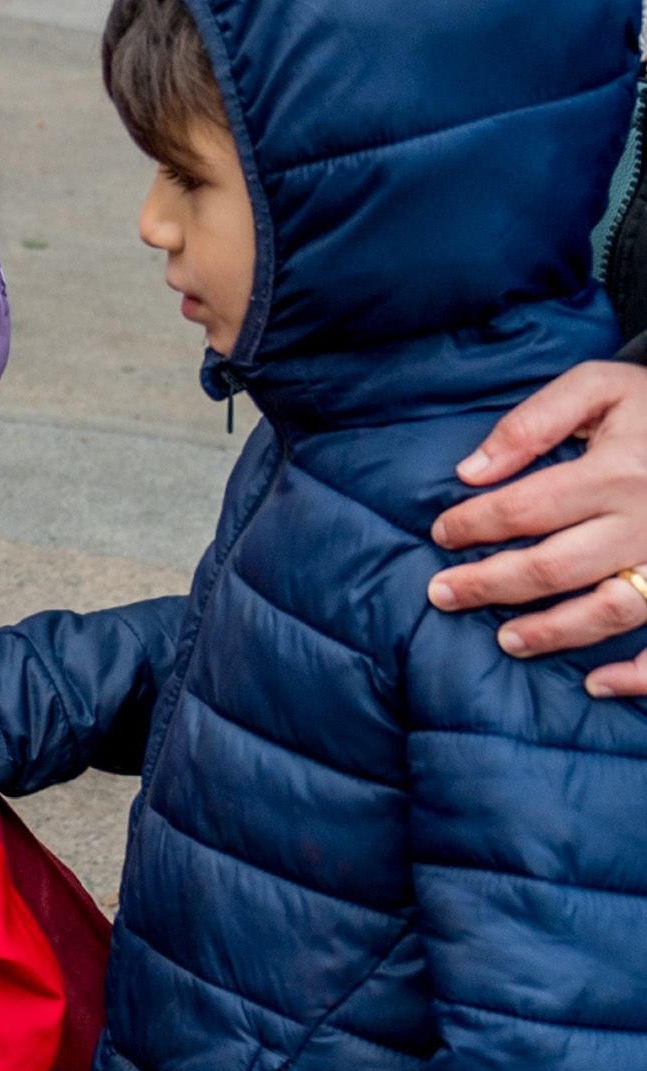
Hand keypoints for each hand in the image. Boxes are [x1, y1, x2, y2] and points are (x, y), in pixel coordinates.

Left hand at [428, 357, 646, 694]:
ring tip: (505, 640)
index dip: (475, 524)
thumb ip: (532, 422)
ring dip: (554, 632)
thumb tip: (470, 471)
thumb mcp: (597, 385)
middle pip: (556, 566)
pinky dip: (640, 672)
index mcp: (618, 471)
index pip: (527, 508)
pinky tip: (598, 685)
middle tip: (442, 593)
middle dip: (489, 583)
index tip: (442, 533)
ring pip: (612, 610)